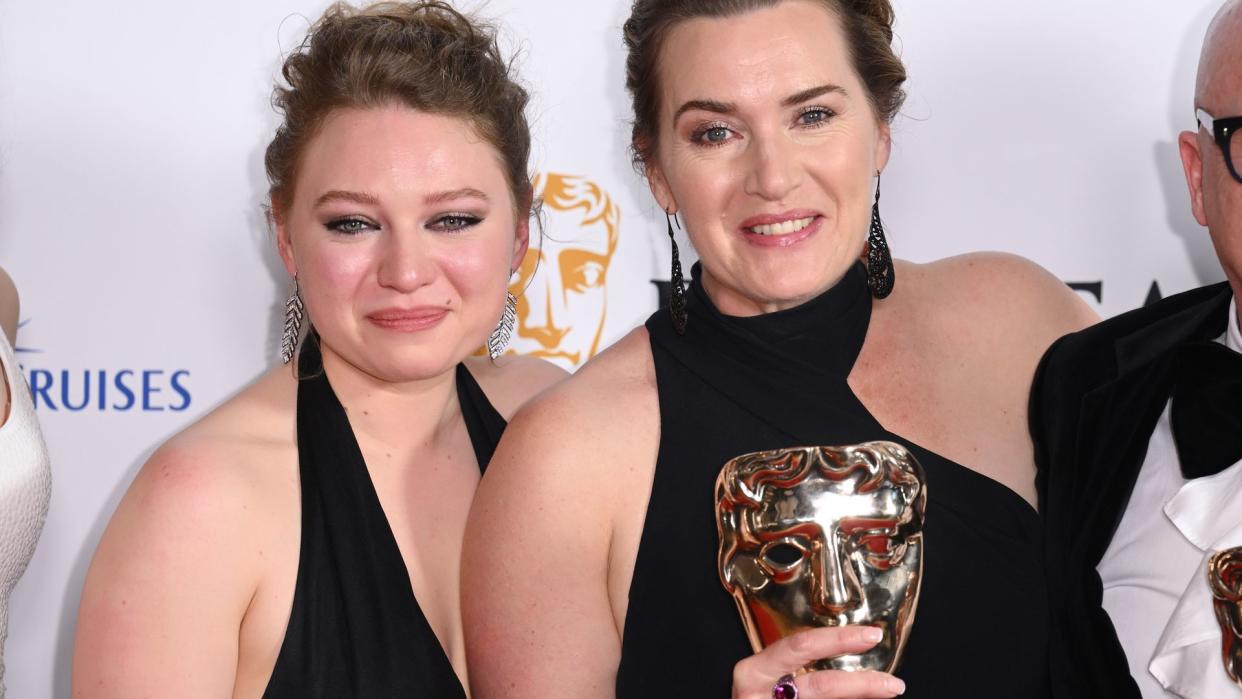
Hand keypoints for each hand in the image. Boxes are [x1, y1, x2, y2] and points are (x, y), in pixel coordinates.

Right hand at [731, 626, 905, 698]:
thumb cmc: (757, 698)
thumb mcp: (767, 678)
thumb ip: (794, 667)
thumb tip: (847, 656)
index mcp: (753, 671)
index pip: (802, 646)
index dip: (839, 639)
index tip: (870, 635)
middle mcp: (758, 693)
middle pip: (821, 685)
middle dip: (862, 683)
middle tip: (891, 682)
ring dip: (861, 696)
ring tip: (887, 691)